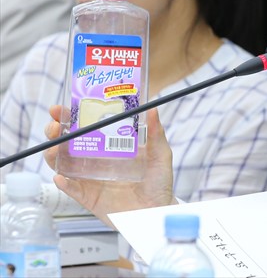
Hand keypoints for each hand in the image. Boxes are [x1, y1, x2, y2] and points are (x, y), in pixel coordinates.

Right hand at [44, 105, 176, 227]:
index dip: (72, 116)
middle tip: (55, 125)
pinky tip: (60, 176)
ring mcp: (90, 178)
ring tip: (54, 147)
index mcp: (110, 145)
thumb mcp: (160, 154)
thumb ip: (156, 133)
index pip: (87, 126)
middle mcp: (96, 160)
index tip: (63, 107)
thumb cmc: (158, 181)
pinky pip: (71, 189)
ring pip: (63, 164)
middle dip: (56, 131)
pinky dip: (64, 183)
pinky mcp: (88, 197)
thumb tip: (153, 109)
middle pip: (68, 142)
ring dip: (53, 154)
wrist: (157, 212)